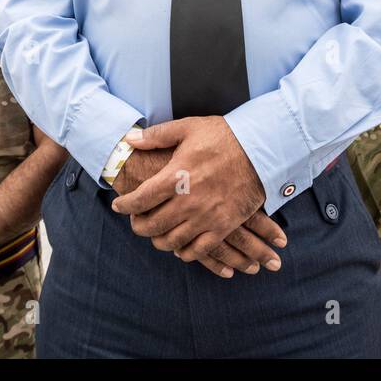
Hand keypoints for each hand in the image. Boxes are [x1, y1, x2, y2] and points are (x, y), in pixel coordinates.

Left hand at [112, 148, 284, 276]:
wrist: (261, 148)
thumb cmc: (223, 136)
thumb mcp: (188, 128)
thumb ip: (157, 135)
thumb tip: (130, 139)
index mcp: (175, 176)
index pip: (140, 199)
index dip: (125, 206)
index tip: (118, 206)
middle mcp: (188, 200)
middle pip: (152, 225)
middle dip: (138, 226)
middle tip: (135, 223)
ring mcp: (206, 216)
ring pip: (172, 241)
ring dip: (159, 241)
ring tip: (156, 234)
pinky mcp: (224, 225)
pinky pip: (199, 250)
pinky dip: (185, 252)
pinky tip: (180, 247)